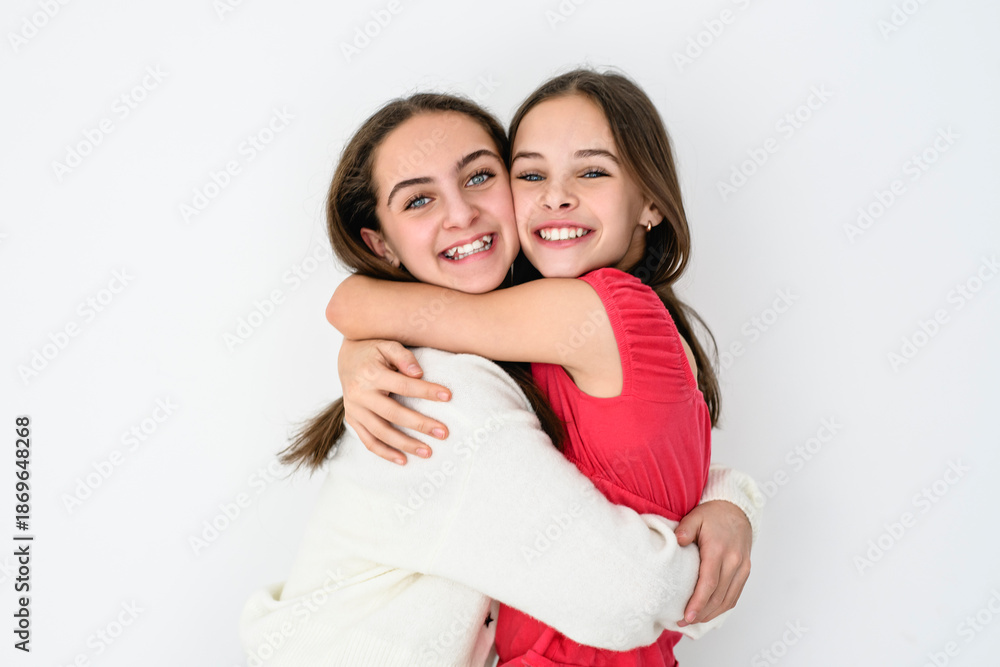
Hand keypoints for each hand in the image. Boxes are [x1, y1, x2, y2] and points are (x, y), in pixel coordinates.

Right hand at [339, 339, 450, 464]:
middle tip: (443, 433)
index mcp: (371, 374)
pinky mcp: (352, 420)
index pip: (404, 385)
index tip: (448, 396)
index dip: (426, 391)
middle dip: (420, 425)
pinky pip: (368, 441)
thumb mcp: (388, 345)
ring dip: (405, 444)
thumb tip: (418, 374)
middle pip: (394, 414)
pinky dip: (385, 453)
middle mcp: (360, 394)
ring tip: (428, 452)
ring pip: (381, 432)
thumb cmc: (373, 350)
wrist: (346, 358)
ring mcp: (354, 410)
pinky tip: (404, 460)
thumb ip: (403, 357)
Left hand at [674, 500, 751, 625]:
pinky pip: (735, 595)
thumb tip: (677, 541)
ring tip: (694, 620)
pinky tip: (709, 612)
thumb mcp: (695, 516)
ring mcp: (742, 568)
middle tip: (683, 622)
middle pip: (718, 596)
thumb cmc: (713, 515)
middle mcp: (733, 561)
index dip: (698, 603)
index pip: (709, 583)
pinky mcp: (745, 571)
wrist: (737, 510)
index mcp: (718, 550)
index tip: (686, 616)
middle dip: (701, 613)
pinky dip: (723, 607)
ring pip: (728, 599)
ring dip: (711, 614)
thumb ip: (685, 529)